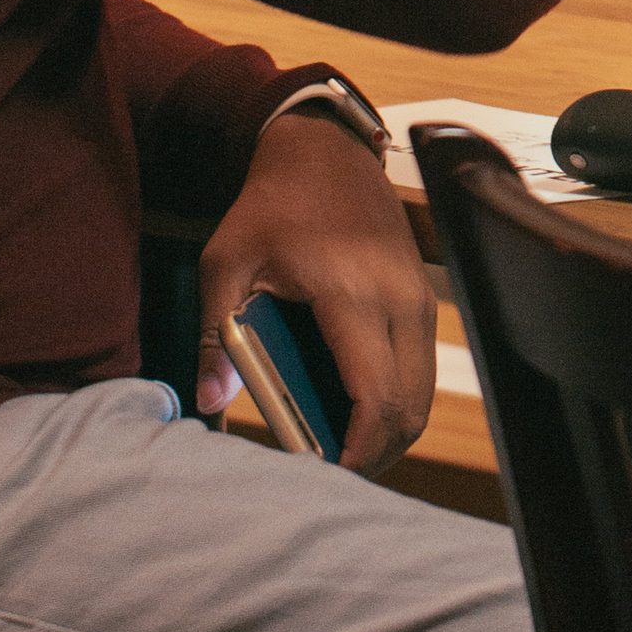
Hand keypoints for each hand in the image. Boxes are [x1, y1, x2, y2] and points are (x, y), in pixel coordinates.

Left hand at [195, 108, 435, 472]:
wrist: (325, 151)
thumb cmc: (272, 207)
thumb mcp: (226, 261)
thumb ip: (218, 334)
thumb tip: (208, 402)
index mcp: (352, 295)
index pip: (377, 396)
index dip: (358, 452)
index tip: (325, 479)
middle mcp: (400, 301)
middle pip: (409, 409)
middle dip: (375, 455)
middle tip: (329, 476)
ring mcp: (419, 300)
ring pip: (422, 394)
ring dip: (388, 430)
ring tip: (339, 448)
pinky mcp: (422, 299)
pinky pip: (421, 368)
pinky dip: (396, 401)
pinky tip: (352, 408)